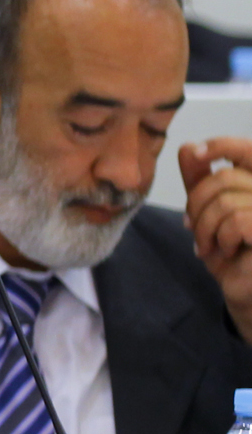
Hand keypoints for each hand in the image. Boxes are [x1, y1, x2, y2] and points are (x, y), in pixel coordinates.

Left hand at [179, 139, 251, 334]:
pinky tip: (225, 251)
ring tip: (208, 245)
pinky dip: (220, 238)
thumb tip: (188, 147)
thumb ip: (199, 180)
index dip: (222, 144)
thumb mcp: (208, 211)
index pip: (248, 149)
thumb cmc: (229, 250)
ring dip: (205, 227)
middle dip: (197, 204)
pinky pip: (237, 221)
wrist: (243, 289)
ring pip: (225, 201)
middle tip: (193, 227)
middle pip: (224, 178)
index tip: (197, 153)